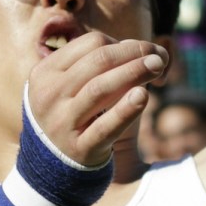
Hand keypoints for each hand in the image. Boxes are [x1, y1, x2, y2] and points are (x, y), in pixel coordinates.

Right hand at [25, 33, 167, 166]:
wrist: (55, 163)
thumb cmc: (74, 113)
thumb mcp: (74, 85)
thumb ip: (103, 65)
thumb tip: (145, 49)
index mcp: (46, 72)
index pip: (91, 43)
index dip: (123, 43)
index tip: (144, 50)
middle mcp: (49, 95)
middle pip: (98, 60)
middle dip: (134, 53)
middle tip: (159, 56)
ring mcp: (61, 123)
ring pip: (100, 88)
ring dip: (134, 72)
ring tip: (158, 66)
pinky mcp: (79, 149)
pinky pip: (104, 127)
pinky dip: (125, 110)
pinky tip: (143, 96)